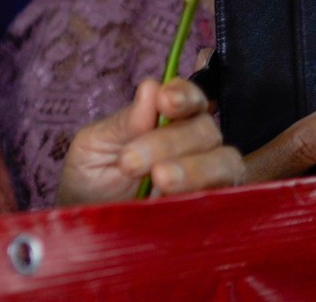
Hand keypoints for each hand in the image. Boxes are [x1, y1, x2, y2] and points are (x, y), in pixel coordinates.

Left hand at [57, 77, 242, 204]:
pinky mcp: (214, 211)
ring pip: (225, 163)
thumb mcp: (94, 146)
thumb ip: (124, 122)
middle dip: (170, 141)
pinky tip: (173, 201)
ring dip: (193, 169)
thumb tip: (151, 89)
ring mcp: (209, 179)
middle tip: (131, 161)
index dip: (184, 94)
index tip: (165, 101)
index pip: (189, 97)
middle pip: (205, 130)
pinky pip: (228, 200)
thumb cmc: (90, 180)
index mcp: (166, 120)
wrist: (87, 225)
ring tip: (159, 180)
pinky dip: (203, 197)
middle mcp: (194, 145)